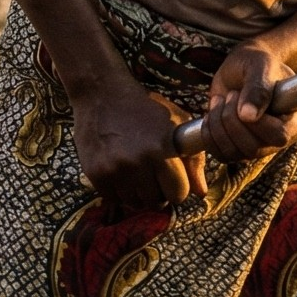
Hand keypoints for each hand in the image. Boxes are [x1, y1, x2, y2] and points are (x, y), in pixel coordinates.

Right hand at [73, 75, 204, 208]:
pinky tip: (121, 171)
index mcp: (161, 150)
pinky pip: (114, 199)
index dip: (179, 188)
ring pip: (135, 203)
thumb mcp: (177, 124)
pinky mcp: (95, 173)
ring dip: (139, 193)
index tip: (173, 179)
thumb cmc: (146, 108)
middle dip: (159, 192)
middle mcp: (137, 162)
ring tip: (137, 172)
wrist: (102, 94)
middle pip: (157, 202)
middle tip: (154, 175)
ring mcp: (114, 169)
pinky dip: (119, 191)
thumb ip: (194, 160)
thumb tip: (201, 192)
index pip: (179, 194)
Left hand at [198, 40, 296, 161]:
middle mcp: (281, 138)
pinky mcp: (239, 149)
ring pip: (235, 153)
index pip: (280, 135)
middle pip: (254, 148)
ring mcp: (260, 146)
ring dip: (218, 124)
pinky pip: (221, 154)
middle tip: (230, 94)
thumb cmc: (258, 62)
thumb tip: (248, 116)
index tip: (242, 97)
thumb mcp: (260, 67)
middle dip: (232, 120)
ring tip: (221, 99)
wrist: (243, 67)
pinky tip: (211, 113)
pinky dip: (209, 134)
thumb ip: (257, 89)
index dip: (258, 123)